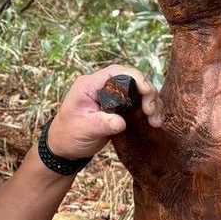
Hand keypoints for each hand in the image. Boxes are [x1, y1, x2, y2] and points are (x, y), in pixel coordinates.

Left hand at [46, 64, 161, 159]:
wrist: (64, 148)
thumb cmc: (69, 135)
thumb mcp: (84, 129)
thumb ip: (103, 124)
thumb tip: (121, 123)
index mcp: (90, 85)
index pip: (117, 72)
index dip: (135, 78)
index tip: (146, 92)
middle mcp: (103, 87)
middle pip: (132, 79)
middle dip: (147, 92)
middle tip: (150, 111)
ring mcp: (112, 97)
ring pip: (139, 91)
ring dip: (151, 102)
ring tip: (156, 121)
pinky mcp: (119, 108)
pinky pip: (138, 103)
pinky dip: (149, 111)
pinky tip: (154, 122)